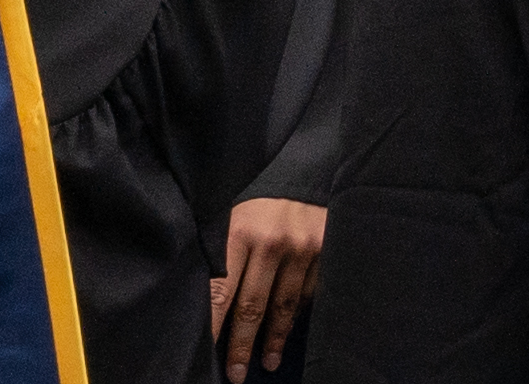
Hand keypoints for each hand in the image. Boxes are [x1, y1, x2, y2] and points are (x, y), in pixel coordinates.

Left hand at [214, 198, 328, 376]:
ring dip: (273, 339)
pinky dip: (297, 315)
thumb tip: (202, 303)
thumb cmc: (255, 196)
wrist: (301, 166)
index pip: (221, 291)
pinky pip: (308, 293)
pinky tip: (289, 333)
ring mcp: (302, 247)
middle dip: (242, 345)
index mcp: (239, 230)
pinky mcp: (325, 250)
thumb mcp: (229, 214)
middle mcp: (271, 241)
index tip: (208, 354)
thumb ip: (219, 251)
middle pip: (252, 306)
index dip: (213, 328)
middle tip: (236, 374)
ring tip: (266, 363)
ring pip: (284, 306)